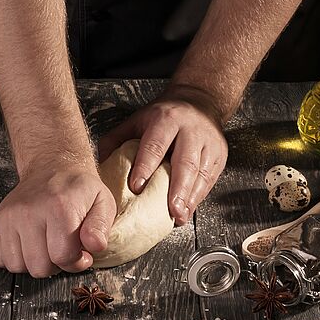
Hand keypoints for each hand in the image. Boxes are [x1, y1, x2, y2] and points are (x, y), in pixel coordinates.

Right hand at [0, 163, 116, 277]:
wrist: (51, 167)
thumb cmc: (78, 189)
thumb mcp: (102, 202)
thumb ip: (101, 227)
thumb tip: (95, 245)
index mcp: (59, 207)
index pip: (62, 256)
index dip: (76, 261)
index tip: (81, 252)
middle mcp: (29, 212)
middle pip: (39, 267)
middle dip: (55, 265)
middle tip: (62, 248)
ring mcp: (9, 217)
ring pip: (17, 266)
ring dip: (34, 263)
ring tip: (46, 246)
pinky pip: (0, 258)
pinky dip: (15, 258)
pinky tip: (29, 245)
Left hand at [99, 88, 227, 225]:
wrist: (199, 102)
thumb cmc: (163, 117)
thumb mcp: (137, 120)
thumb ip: (116, 141)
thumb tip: (100, 167)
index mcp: (166, 120)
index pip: (155, 145)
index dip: (145, 166)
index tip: (136, 188)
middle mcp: (190, 130)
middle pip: (185, 162)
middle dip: (178, 189)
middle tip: (170, 210)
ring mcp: (209, 143)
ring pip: (201, 173)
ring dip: (190, 198)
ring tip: (179, 217)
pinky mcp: (219, 155)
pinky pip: (210, 179)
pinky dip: (199, 197)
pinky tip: (188, 210)